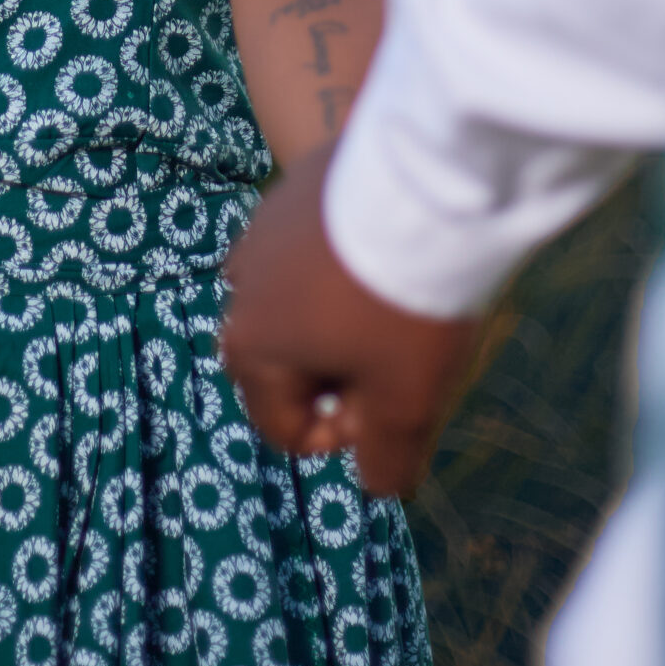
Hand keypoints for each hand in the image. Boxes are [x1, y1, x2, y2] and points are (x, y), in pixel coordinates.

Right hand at [221, 146, 481, 497]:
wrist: (424, 184)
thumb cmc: (404, 305)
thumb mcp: (406, 403)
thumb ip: (384, 460)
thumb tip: (374, 481)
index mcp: (250, 345)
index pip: (287, 429)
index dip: (346, 435)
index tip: (391, 402)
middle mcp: (240, 285)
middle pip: (288, 362)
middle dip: (340, 373)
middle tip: (398, 355)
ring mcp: (262, 227)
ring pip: (300, 300)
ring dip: (339, 316)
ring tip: (396, 300)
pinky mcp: (294, 184)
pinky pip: (313, 245)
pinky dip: (343, 262)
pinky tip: (388, 252)